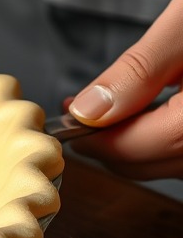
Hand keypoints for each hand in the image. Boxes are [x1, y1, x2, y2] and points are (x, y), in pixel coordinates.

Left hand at [66, 0, 182, 180]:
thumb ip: (138, 70)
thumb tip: (88, 110)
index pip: (140, 148)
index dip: (95, 140)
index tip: (65, 122)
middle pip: (156, 164)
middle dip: (112, 145)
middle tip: (80, 115)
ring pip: (175, 166)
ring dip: (139, 146)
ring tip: (111, 112)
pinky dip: (168, 141)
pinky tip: (151, 114)